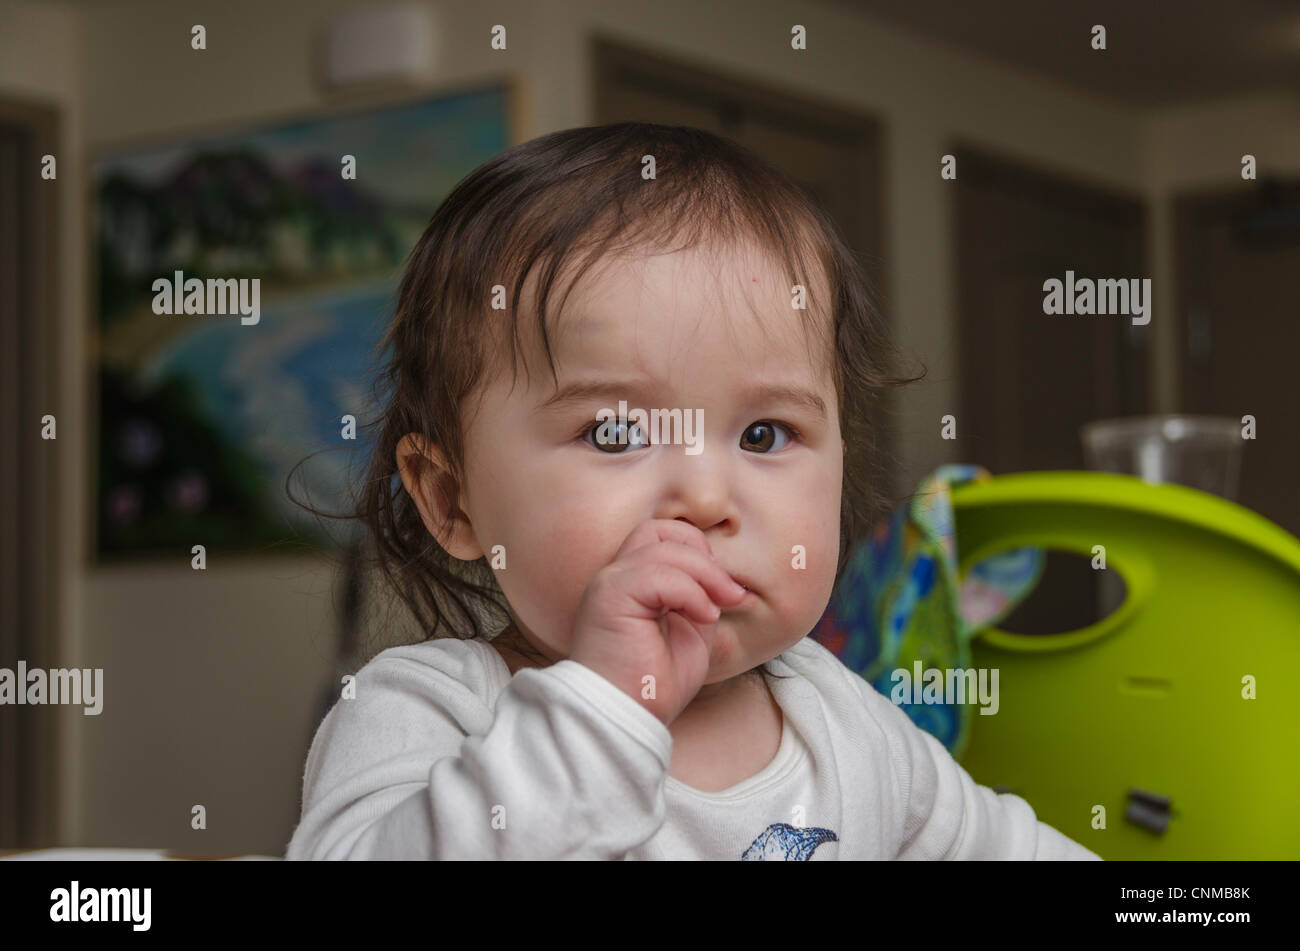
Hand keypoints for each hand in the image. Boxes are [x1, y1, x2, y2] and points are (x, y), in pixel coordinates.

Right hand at [568, 519, 747, 726]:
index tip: (722, 593)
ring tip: (715, 612)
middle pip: (661, 530)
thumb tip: (726, 580)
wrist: (623, 716)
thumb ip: (701, 598)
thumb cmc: (652, 684)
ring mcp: (610, 583)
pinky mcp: (610, 596)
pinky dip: (691, 593)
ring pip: (664, 548)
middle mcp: (616, 575)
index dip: (698, 552)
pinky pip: (658, 575)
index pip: (662, 536)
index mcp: (631, 582)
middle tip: (728, 596)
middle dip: (702, 556)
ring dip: (704, 576)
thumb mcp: (691, 633)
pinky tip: (703, 618)